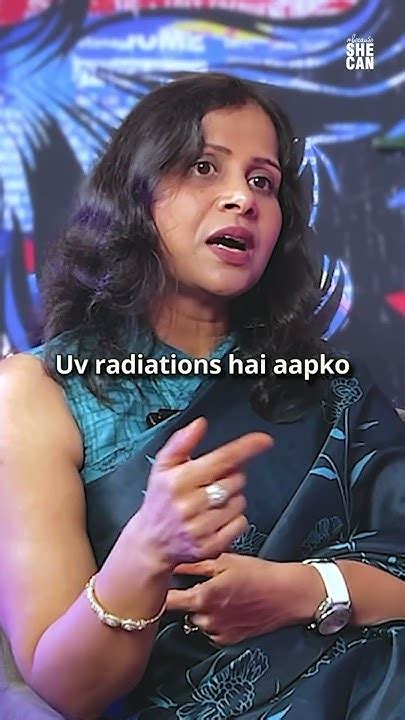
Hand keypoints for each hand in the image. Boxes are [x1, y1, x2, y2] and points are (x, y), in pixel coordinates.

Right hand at [133, 418, 272, 570]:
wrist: (150, 543)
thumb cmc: (160, 500)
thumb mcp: (163, 466)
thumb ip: (181, 442)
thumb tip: (199, 424)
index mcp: (179, 481)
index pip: (221, 459)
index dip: (246, 448)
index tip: (263, 441)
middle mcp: (190, 504)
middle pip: (236, 479)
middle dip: (230, 476)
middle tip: (212, 482)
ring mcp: (201, 527)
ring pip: (240, 501)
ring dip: (231, 498)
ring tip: (210, 502)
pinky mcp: (211, 546)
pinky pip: (240, 523)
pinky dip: (233, 519)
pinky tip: (215, 518)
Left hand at [167, 553, 324, 645]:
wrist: (287, 594)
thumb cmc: (258, 574)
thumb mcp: (225, 561)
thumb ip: (195, 564)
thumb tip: (173, 560)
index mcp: (204, 597)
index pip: (168, 600)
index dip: (160, 591)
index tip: (158, 584)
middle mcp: (208, 619)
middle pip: (182, 610)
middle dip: (186, 598)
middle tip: (200, 583)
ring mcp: (218, 632)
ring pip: (197, 620)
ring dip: (201, 609)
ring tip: (219, 593)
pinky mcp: (229, 640)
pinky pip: (210, 631)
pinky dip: (214, 620)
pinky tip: (228, 606)